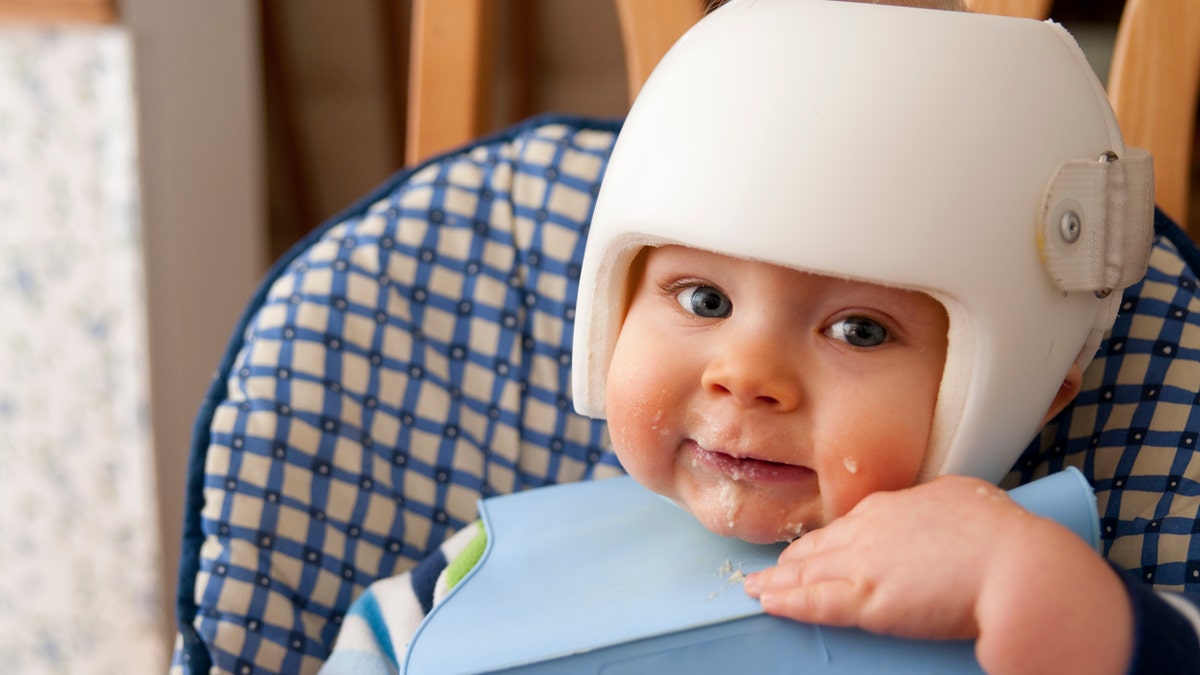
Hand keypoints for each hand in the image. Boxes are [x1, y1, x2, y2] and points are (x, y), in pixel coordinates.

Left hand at [742, 475, 1132, 674]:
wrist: (1016, 566)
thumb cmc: (1003, 535)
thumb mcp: (961, 498)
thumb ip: (934, 506)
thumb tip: (931, 512)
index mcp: (892, 504)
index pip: (848, 525)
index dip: (828, 541)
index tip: (815, 548)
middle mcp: (868, 529)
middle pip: (819, 547)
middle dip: (793, 560)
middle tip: (772, 570)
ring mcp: (863, 565)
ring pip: (806, 573)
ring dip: (778, 581)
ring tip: (756, 588)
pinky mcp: (865, 601)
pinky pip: (813, 602)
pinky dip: (785, 601)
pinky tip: (767, 602)